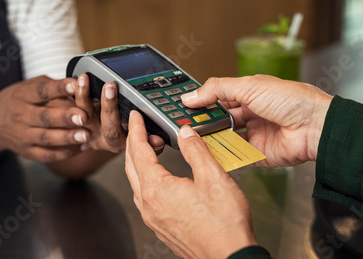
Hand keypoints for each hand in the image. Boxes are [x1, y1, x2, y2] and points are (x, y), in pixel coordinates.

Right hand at [0, 76, 87, 161]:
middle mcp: (21, 115)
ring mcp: (23, 135)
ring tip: (86, 135)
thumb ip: (53, 87)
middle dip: (65, 117)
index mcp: (23, 95)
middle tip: (84, 116)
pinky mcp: (27, 151)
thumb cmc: (20, 99)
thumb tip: (81, 87)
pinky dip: (64, 153)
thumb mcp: (30, 86)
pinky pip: (46, 155)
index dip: (59, 88)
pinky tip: (81, 148)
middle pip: (45, 117)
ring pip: (46, 138)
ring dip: (67, 137)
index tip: (76, 85)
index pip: (42, 90)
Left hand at [71, 73, 164, 152]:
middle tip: (111, 86)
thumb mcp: (142, 137)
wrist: (102, 133)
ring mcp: (87, 129)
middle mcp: (102, 138)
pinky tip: (71, 81)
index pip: (129, 137)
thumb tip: (157, 140)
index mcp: (121, 143)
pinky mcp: (74, 120)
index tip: (135, 111)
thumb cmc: (128, 129)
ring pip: (83, 115)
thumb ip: (150, 140)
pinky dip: (70, 94)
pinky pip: (69, 109)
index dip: (131, 126)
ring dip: (83, 96)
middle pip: (105, 125)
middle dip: (109, 105)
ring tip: (85, 79)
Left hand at [125, 111, 256, 258]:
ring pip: (137, 182)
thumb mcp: (213, 177)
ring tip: (156, 149)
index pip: (138, 150)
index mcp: (157, 189)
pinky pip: (146, 196)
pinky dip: (148, 179)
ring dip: (141, 162)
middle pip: (132, 166)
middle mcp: (149, 205)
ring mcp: (154, 218)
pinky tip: (163, 176)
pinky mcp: (162, 226)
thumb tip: (185, 133)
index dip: (136, 129)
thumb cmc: (224, 225)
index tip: (135, 116)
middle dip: (135, 143)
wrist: (230, 257)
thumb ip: (196, 150)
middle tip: (145, 129)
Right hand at [182, 75, 332, 166]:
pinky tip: (212, 152)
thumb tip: (192, 95)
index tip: (184, 106)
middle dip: (205, 122)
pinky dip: (224, 155)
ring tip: (196, 138)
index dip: (202, 101)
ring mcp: (254, 134)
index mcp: (249, 94)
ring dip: (212, 138)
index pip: (218, 98)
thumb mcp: (249, 85)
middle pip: (220, 120)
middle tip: (187, 124)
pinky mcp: (258, 154)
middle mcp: (251, 114)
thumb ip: (217, 89)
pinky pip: (237, 156)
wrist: (316, 126)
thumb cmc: (292, 100)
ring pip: (225, 138)